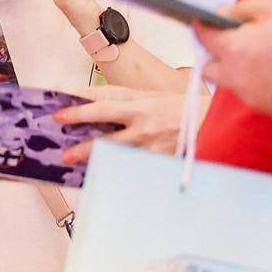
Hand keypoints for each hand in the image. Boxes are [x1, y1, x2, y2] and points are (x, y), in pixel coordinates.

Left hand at [54, 86, 208, 164]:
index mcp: (141, 103)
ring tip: (72, 159)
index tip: (58, 105)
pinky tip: (101, 174)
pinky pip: (131, 166)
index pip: (104, 100)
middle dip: (79, 128)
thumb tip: (94, 104)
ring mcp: (150, 143)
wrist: (213, 125)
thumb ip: (126, 101)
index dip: (80, 104)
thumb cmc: (182, 110)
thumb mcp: (153, 97)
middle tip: (60, 135)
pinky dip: (115, 168)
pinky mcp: (156, 161)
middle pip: (104, 124)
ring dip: (91, 155)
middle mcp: (143, 121)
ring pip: (114, 149)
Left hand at [196, 0, 271, 114]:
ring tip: (260, 52)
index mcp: (234, 49)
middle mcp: (236, 77)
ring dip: (236, 68)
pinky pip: (249, 92)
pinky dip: (254, 80)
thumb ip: (238, 8)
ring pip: (229, 82)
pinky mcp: (265, 106)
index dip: (202, 26)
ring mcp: (250, 95)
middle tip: (235, 40)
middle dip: (216, 54)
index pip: (203, 37)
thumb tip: (218, 13)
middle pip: (209, 68)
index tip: (204, 21)